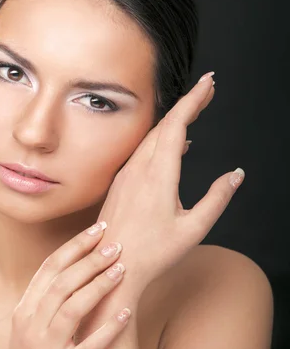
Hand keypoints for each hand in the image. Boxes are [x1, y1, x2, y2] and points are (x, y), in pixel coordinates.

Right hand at [0, 223, 130, 348]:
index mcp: (24, 311)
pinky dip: (109, 327)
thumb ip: (45, 304)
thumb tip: (76, 272)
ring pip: (73, 307)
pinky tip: (127, 312)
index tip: (98, 228)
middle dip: (91, 258)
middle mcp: (31, 326)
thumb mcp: (28, 332)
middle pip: (63, 281)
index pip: (50, 267)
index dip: (75, 245)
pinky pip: (88, 347)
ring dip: (99, 284)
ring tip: (122, 267)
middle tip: (116, 242)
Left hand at [96, 71, 244, 294]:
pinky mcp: (121, 182)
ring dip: (174, 120)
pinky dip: (161, 138)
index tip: (208, 82)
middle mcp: (139, 169)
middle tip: (208, 91)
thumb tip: (235, 174)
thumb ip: (217, 198)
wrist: (112, 266)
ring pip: (152, 136)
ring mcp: (127, 174)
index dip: (194, 99)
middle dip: (188, 103)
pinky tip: (174, 144)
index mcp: (159, 175)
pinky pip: (142, 150)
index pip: (177, 125)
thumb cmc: (153, 253)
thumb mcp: (194, 228)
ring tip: (195, 111)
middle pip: (165, 124)